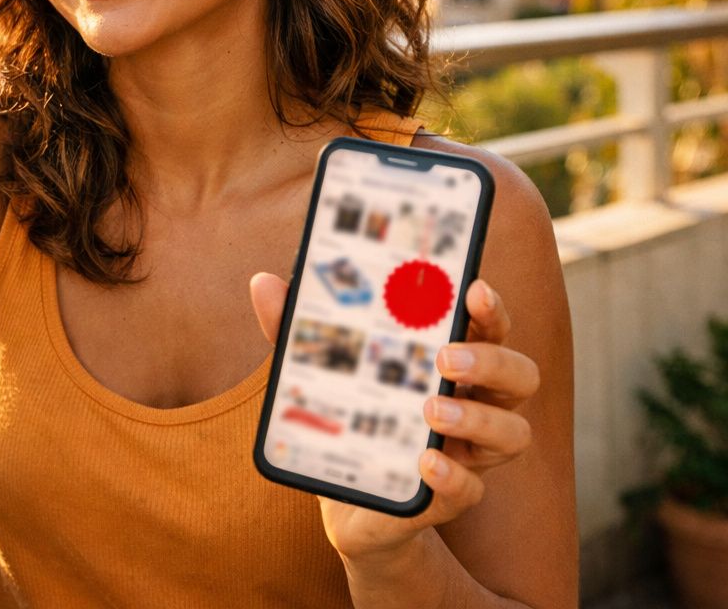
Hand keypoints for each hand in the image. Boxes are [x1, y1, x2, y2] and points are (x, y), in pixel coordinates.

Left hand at [248, 273, 539, 561]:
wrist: (346, 501)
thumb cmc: (347, 419)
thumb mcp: (319, 371)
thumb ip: (295, 330)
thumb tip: (263, 283)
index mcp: (451, 364)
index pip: (488, 327)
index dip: (490, 307)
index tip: (472, 288)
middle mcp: (474, 404)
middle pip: (519, 376)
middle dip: (492, 361)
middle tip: (446, 356)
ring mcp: (468, 453)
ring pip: (512, 433)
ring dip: (476, 417)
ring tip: (431, 408)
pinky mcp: (449, 497)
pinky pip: (471, 490)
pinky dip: (452, 476)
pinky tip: (425, 461)